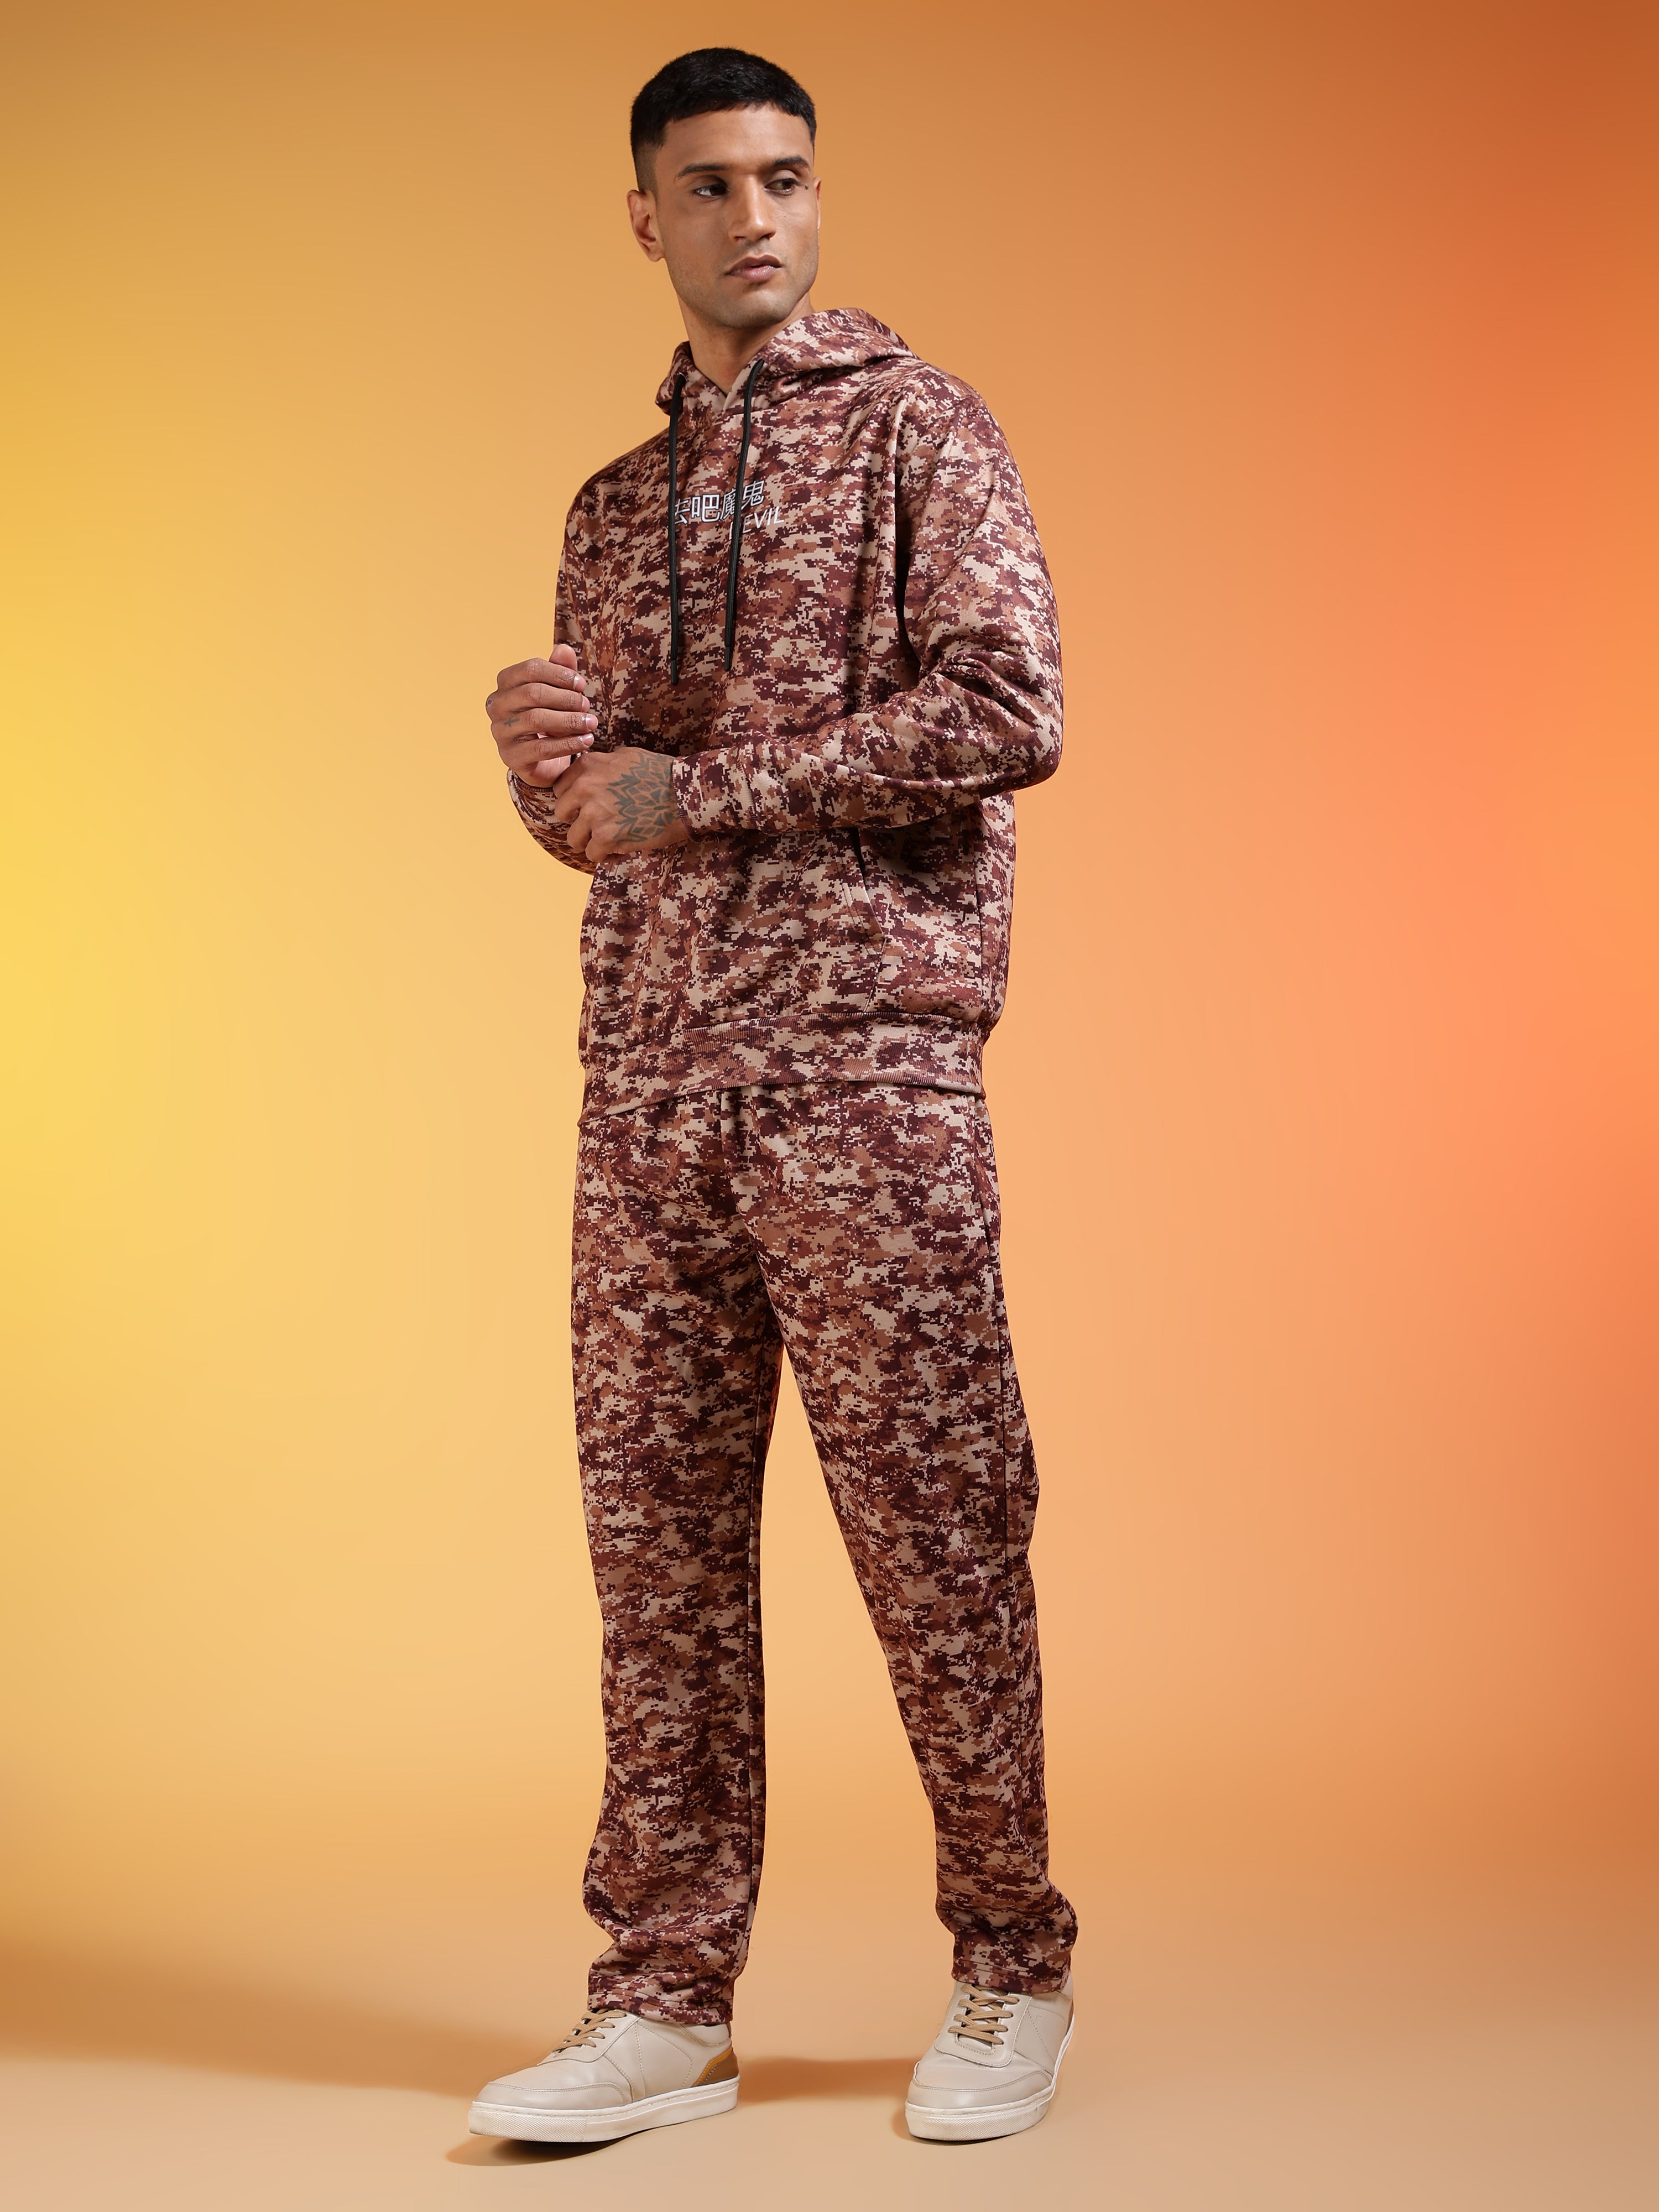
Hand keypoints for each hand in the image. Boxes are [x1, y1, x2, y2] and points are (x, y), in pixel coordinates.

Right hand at [487, 648, 597, 786]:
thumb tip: (564, 649)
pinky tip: (586, 741)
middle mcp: (496, 706)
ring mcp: (500, 732)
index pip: (530, 669)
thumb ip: (560, 671)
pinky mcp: (511, 757)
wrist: (543, 761)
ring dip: (569, 720)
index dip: (559, 674)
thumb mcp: (557, 693)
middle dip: (566, 698)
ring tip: (591, 723)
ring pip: (536, 719)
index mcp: (505, 684)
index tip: (581, 684)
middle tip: (587, 705)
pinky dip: (568, 744)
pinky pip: (542, 748)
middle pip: (534, 693)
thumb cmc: (550, 720)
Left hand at [552, 747, 690, 862]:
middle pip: (561, 813)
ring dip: (589, 842)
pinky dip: (605, 855)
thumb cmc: (662, 774)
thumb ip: (601, 764)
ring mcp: (594, 813)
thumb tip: (587, 772)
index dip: (573, 801)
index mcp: (588, 766)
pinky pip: (592, 854)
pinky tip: (619, 849)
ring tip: (608, 840)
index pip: (560, 789)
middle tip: (597, 825)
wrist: (685, 795)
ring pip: (573, 838)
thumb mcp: (627, 757)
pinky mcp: (606, 837)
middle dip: (578, 822)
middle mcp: (585, 787)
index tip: (587, 807)